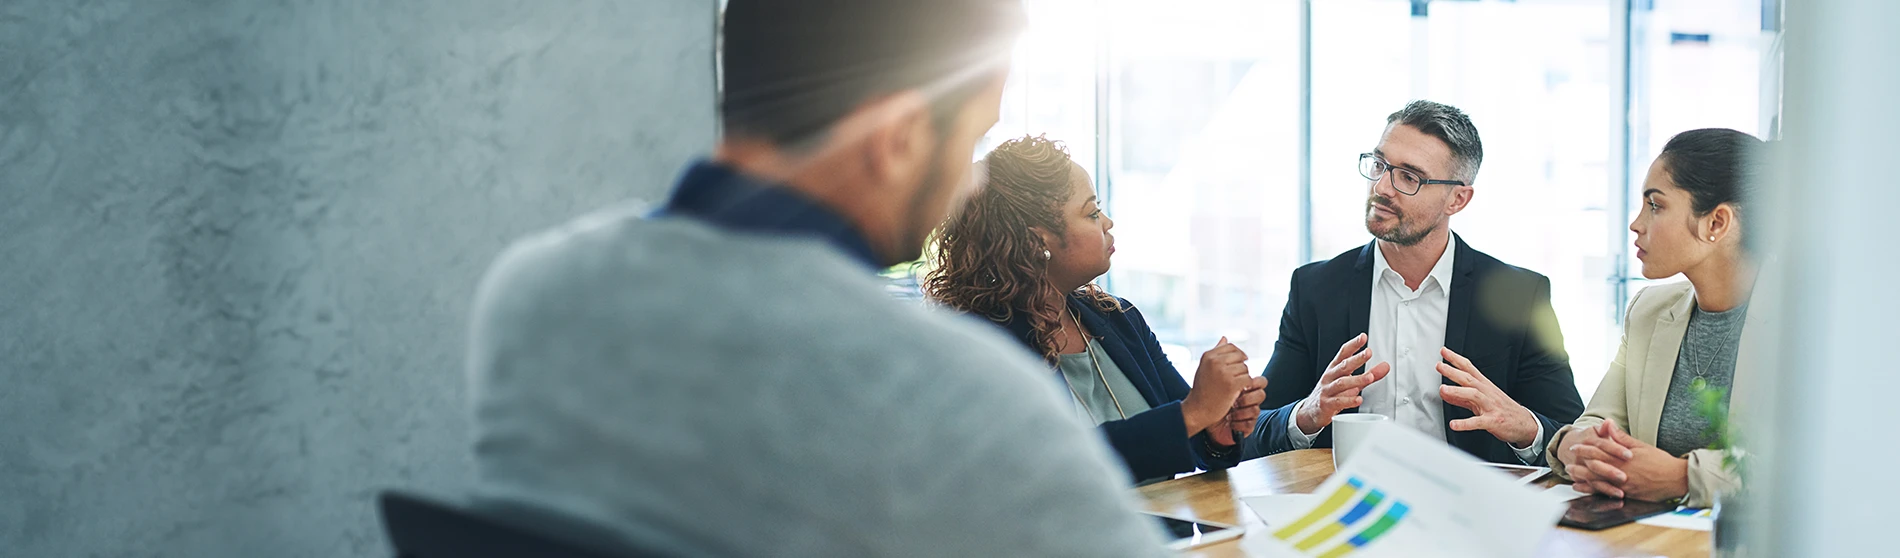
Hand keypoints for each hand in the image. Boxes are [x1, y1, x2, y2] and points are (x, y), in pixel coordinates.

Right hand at [1182, 337, 1249, 435]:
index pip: (1230, 346)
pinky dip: (1246, 386)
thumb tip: (1225, 338)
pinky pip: (1248, 379)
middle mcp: (1215, 361)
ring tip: (1233, 386)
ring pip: (1245, 368)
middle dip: (1240, 367)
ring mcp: (1223, 372)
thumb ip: (1216, 352)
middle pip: (1239, 356)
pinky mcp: (1232, 384)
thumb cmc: (1202, 389)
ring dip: (1243, 378)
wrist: (1198, 410)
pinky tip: (1238, 391)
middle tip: (1235, 378)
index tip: (1240, 362)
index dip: (1238, 354)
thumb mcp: (1205, 367)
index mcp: (1208, 356)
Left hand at [1209, 376, 1267, 445]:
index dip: (1254, 382)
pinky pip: (1250, 424)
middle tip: (1234, 402)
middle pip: (1262, 395)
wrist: (1203, 419)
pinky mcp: (1247, 426)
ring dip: (1240, 413)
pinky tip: (1230, 422)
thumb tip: (1235, 363)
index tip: (1240, 386)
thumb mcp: (1217, 383)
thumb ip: (1228, 373)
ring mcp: (1249, 413)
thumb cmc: (1210, 400)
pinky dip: (1239, 424)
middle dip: (1247, 398)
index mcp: (1245, 388)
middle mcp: (1249, 400)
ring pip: (1256, 410)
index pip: (1261, 382)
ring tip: (1229, 415)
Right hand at [1294, 333, 1391, 434]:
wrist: (1311, 410)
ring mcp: (1327, 390)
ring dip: (1356, 380)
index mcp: (1335, 369)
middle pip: (1343, 366)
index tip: (1363, 337)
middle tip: (1368, 353)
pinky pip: (1338, 402)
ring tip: (1370, 377)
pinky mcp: (1326, 404)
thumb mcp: (1351, 381)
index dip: (1353, 345)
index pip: (1343, 353)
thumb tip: (1385, 366)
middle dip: (1356, 359)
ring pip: (1341, 383)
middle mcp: (1330, 377)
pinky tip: (1358, 399)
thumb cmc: (1332, 393)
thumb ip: (1369, 374)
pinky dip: (1348, 400)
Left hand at [1436, 347, 1539, 447]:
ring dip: (1457, 391)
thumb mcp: (1481, 401)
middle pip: (1469, 379)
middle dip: (1453, 371)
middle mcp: (1487, 393)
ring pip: (1474, 395)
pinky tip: (1454, 424)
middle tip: (1439, 366)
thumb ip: (1461, 397)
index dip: (1456, 359)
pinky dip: (1465, 424)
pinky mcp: (1493, 421)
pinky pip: (1478, 422)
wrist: (1525, 424)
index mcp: (1484, 386)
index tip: (1444, 352)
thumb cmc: (1502, 410)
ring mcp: (1491, 406)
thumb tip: (1444, 392)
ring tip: (1442, 389)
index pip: (1469, 368)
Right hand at [1558, 421, 1626, 496]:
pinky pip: (1590, 486)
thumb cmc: (1589, 438)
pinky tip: (1613, 495)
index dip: (1616, 449)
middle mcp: (1582, 455)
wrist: (1569, 445)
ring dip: (1606, 486)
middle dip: (1610, 471)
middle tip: (1624, 477)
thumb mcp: (1596, 431)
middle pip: (1596, 463)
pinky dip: (1600, 492)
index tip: (1630, 455)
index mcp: (1589, 440)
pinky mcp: (1579, 477)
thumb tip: (1609, 422)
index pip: (1603, 444)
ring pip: (1592, 477)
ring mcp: (1580, 467)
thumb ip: (1606, 429)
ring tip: (1620, 492)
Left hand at [1565, 419, 1688, 501]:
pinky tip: (1586, 490)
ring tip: (1571, 476)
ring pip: (1598, 481)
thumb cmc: (1660, 461)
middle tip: (1567, 462)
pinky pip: (1607, 493)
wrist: (1676, 479)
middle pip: (1595, 467)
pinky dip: (1594, 491)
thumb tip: (1608, 424)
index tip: (1574, 447)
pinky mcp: (1628, 494)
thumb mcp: (1641, 446)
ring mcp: (1623, 484)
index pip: (1599, 451)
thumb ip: (1621, 437)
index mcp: (1623, 457)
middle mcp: (1621, 471)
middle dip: (1579, 464)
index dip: (1585, 449)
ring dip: (1583, 478)